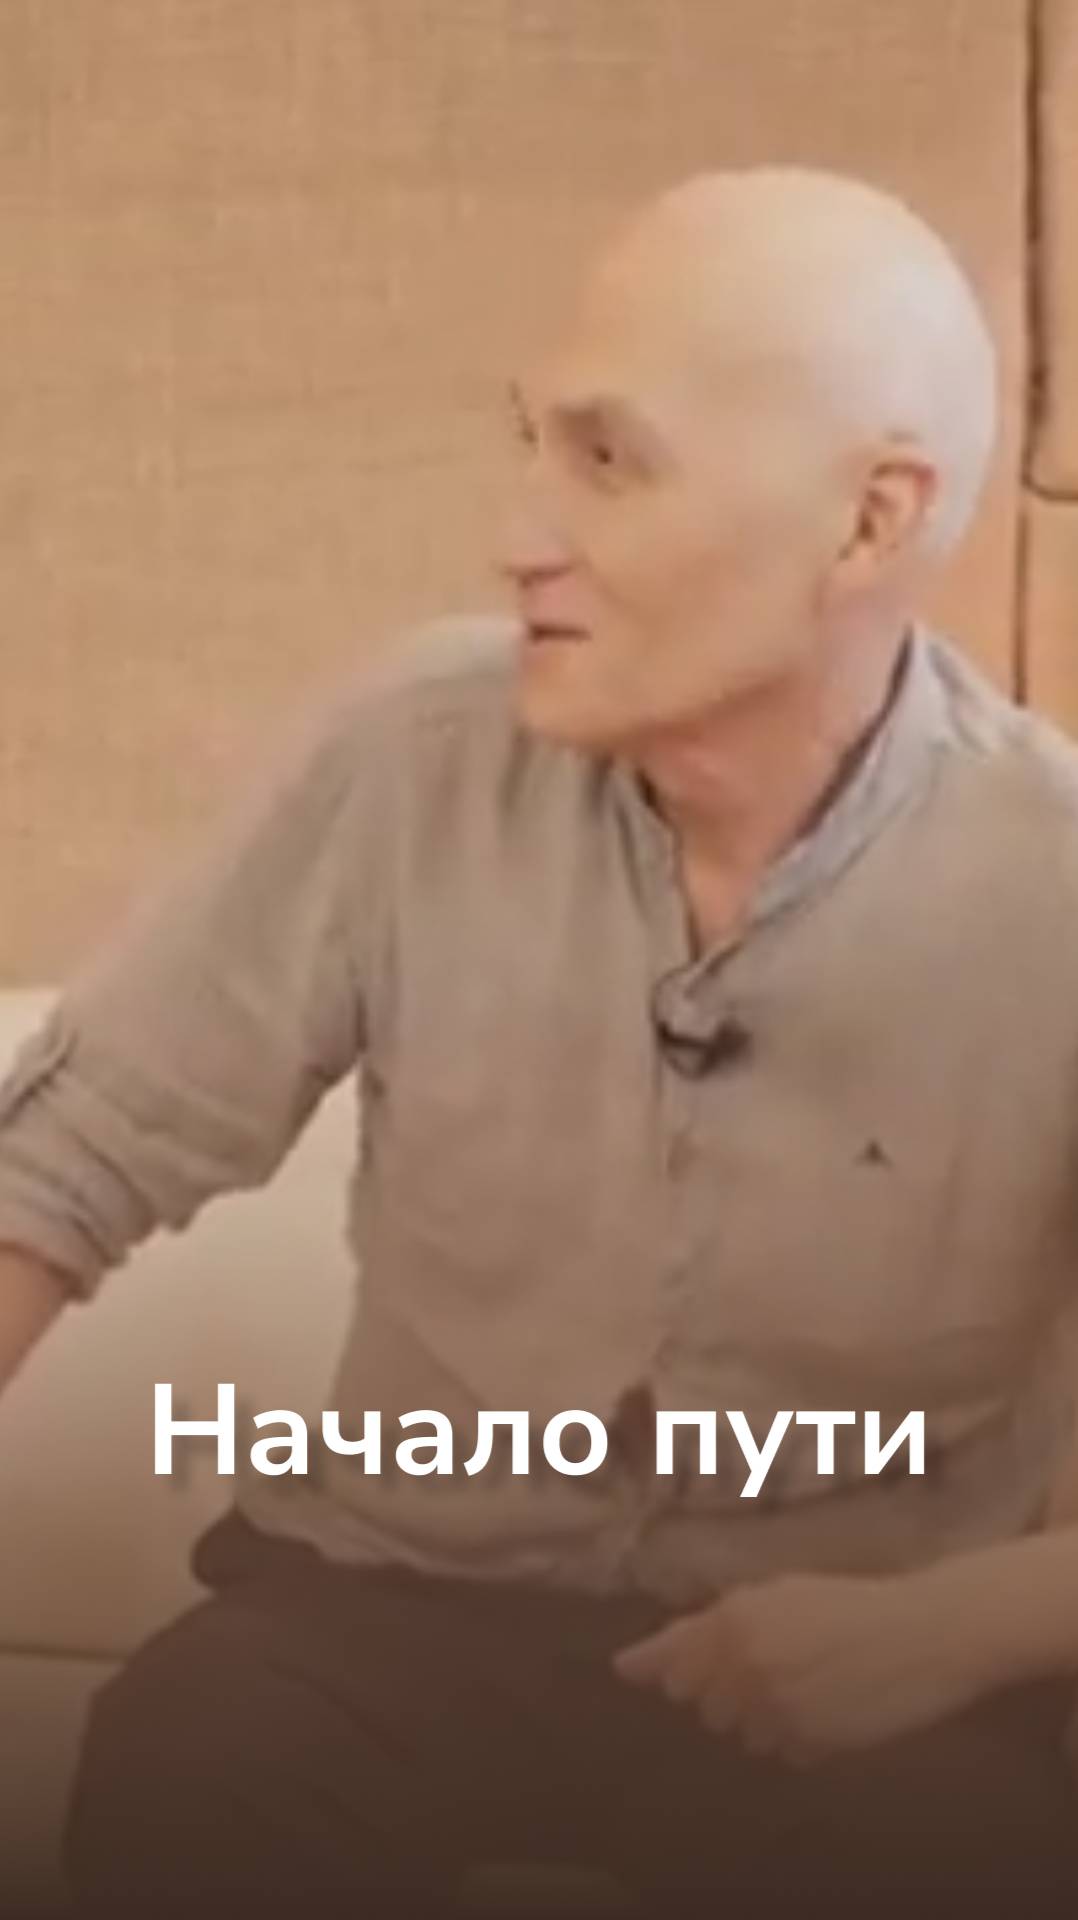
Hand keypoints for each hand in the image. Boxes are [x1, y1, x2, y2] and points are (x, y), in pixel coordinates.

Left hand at [612, 1565, 1013, 1765]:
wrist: (926, 1631)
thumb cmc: (850, 1604)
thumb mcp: (778, 1595)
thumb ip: (710, 1626)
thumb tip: (636, 1664)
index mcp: (735, 1618)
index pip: (672, 1660)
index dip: (655, 1667)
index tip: (627, 1671)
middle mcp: (745, 1664)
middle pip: (701, 1703)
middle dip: (722, 1689)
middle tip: (771, 1664)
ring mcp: (775, 1706)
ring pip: (740, 1733)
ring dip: (760, 1716)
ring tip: (807, 1682)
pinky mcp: (807, 1740)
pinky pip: (781, 1752)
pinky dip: (796, 1737)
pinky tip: (827, 1707)